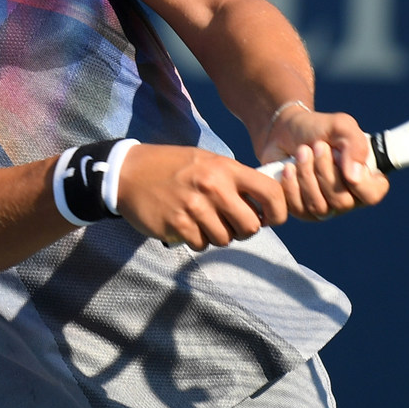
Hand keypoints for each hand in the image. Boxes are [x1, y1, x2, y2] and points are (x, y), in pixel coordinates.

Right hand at [114, 144, 287, 249]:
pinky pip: (202, 245)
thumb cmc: (174, 167)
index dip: (278, 212)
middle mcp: (214, 187)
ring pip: (225, 239)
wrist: (130, 172)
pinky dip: (197, 240)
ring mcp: (195, 207)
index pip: (270, 192)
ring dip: (217, 235)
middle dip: (244, 230)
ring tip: (203, 221)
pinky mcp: (178, 225)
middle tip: (230, 223)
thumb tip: (263, 207)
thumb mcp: (209, 162)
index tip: (269, 219)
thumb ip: (235, 181)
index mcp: (226, 168)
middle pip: (250, 226)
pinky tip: (187, 225)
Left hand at [257, 104, 389, 221]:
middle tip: (316, 145)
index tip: (338, 155)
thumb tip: (355, 177)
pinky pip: (299, 209)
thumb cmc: (319, 129)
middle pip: (342, 202)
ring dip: (307, 175)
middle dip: (325, 171)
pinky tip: (289, 168)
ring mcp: (327, 208)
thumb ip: (356, 146)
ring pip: (319, 207)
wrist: (286, 131)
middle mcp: (350, 198)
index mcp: (367, 179)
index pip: (372, 194)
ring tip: (301, 151)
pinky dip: (291, 185)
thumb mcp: (342, 126)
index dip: (357, 180)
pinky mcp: (303, 211)